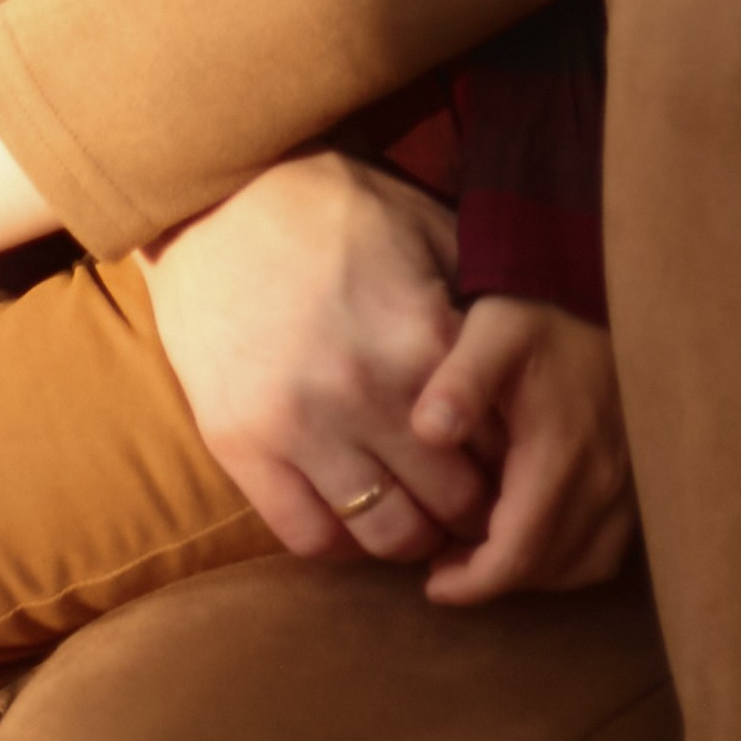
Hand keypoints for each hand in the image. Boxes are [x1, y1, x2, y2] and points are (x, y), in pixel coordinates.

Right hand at [140, 154, 490, 567]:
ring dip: (412, 537)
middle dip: (472, 509)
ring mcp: (299, 425)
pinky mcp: (241, 446)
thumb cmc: (329, 208)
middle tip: (472, 502)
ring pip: (385, 535)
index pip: (499, 441)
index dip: (513, 458)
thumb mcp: (420, 225)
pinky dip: (341, 541)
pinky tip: (352, 512)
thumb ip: (476, 293)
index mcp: (421, 334)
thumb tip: (529, 353)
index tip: (509, 462)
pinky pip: (308, 536)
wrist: (212, 199)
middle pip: (452, 502)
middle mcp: (365, 390)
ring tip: (416, 514)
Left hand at [413, 299, 635, 604]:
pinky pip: (606, 546)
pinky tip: (534, 534)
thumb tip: (428, 433)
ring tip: (481, 553)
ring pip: (581, 563)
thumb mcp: (492, 329)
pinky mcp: (639, 476)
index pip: (518, 552)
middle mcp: (604, 478)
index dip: (474, 582)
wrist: (600, 286)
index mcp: (562, 453)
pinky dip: (568, 556)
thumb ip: (459, 380)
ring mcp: (628, 481)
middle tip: (444, 566)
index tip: (432, 583)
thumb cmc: (539, 309)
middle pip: (547, 566)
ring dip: (530, 570)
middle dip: (492, 578)